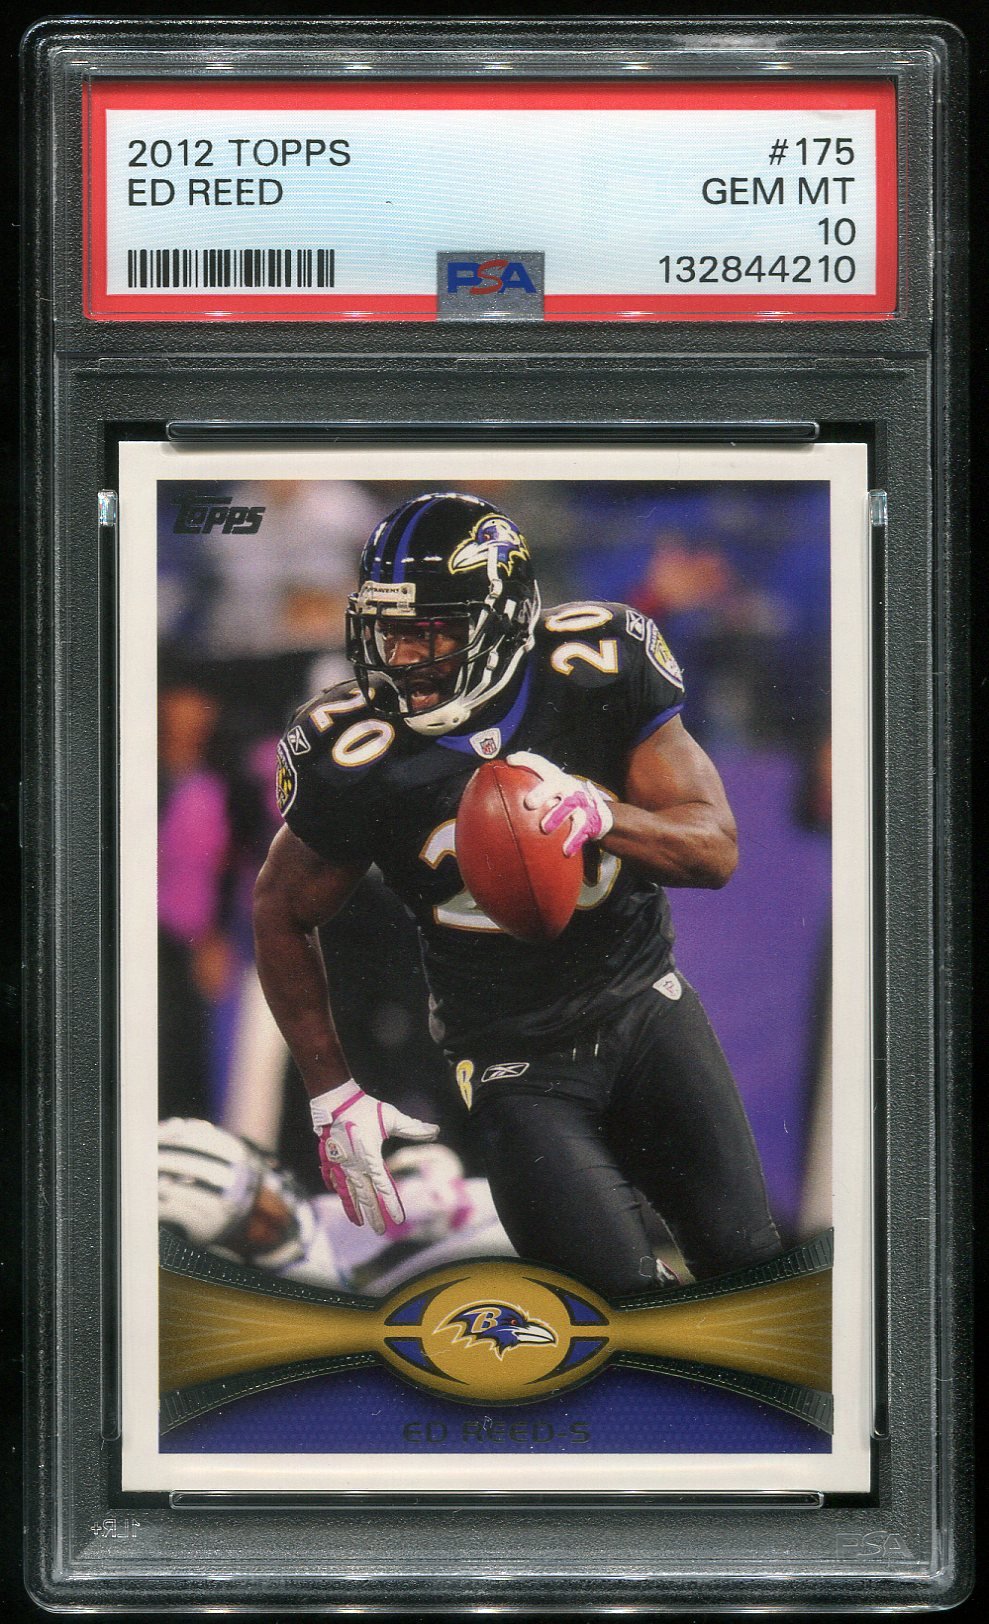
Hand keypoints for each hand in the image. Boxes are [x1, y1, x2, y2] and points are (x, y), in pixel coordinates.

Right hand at [310, 1083, 439, 1234]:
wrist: (335, 1098)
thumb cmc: (366, 1107)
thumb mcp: (392, 1117)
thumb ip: (414, 1128)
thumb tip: (436, 1130)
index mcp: (370, 1156)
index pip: (383, 1186)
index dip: (391, 1203)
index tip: (397, 1218)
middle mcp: (354, 1163)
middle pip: (365, 1195)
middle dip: (373, 1214)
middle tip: (380, 1231)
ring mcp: (339, 1162)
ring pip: (347, 1191)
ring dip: (353, 1207)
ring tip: (359, 1222)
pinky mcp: (329, 1156)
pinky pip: (332, 1178)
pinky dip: (338, 1189)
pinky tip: (341, 1197)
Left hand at [507, 750, 614, 857]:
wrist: (597, 810)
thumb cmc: (562, 799)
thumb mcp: (550, 790)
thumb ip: (529, 789)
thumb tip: (490, 789)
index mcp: (554, 777)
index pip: (540, 764)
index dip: (526, 760)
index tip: (510, 760)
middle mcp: (567, 786)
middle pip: (555, 784)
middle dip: (542, 791)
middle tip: (529, 803)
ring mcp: (579, 801)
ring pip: (569, 806)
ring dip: (557, 816)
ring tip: (545, 829)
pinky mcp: (589, 818)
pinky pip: (581, 829)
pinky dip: (574, 840)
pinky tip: (566, 850)